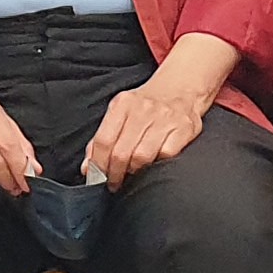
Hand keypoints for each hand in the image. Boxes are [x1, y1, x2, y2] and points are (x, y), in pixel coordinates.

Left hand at [85, 71, 214, 185]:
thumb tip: (87, 168)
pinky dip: (157, 164)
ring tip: (132, 175)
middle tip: (114, 184)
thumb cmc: (145, 106)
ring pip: (142, 156)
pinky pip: (166, 155)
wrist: (181, 88)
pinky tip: (154, 165)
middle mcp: (143, 108)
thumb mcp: (119, 113)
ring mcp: (165, 117)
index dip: (98, 165)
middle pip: (121, 152)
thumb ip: (101, 139)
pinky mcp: (184, 127)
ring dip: (135, 172)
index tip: (97, 179)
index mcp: (123, 103)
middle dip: (115, 174)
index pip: (103, 140)